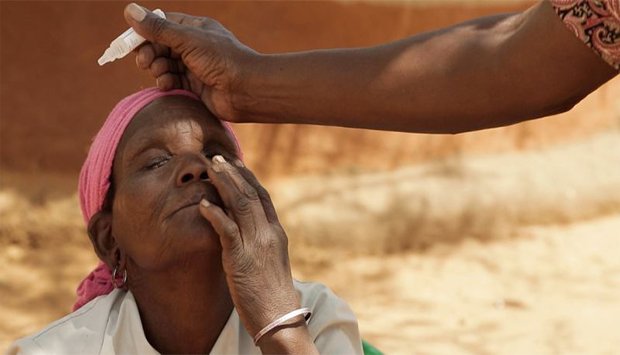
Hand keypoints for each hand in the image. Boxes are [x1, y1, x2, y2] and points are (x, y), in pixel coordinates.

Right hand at [123, 3, 257, 121]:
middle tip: (144, 62)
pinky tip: (166, 85)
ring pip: (165, 65)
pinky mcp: (195, 86)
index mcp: (195, 28)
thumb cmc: (222, 60)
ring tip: (160, 74)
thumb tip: (130, 10)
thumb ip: (158, 28)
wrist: (246, 90)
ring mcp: (194, 66)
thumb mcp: (187, 40)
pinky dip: (166, 82)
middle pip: (160, 46)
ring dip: (157, 69)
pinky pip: (173, 81)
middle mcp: (194, 46)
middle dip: (149, 53)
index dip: (144, 32)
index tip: (129, 43)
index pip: (161, 24)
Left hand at [199, 156, 315, 351]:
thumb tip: (248, 232)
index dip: (248, 177)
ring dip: (224, 183)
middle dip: (234, 173)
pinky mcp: (241, 259)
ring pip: (241, 205)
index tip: (236, 163)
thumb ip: (261, 243)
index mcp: (276, 233)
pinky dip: (215, 213)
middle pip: (251, 194)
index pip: (263, 197)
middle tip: (218, 157)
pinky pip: (227, 230)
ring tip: (210, 168)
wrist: (279, 318)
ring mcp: (256, 244)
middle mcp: (268, 233)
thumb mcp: (271, 262)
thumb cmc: (272, 294)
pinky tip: (203, 203)